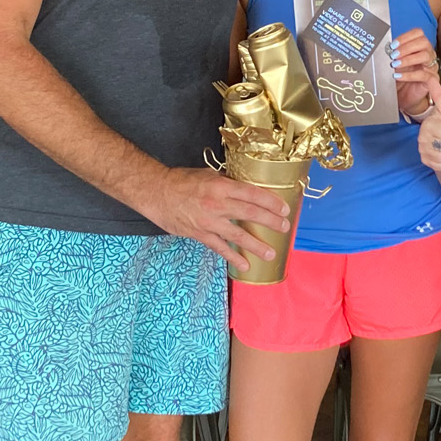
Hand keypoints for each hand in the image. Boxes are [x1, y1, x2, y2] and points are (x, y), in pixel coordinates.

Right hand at [128, 165, 290, 272]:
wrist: (156, 192)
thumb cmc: (181, 180)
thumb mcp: (207, 174)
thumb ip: (226, 183)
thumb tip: (244, 189)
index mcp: (221, 186)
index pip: (252, 194)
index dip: (270, 202)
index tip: (284, 208)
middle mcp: (217, 204)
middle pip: (251, 214)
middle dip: (271, 222)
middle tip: (284, 227)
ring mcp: (209, 221)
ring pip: (238, 235)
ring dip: (256, 245)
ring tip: (271, 253)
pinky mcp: (200, 234)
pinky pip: (220, 248)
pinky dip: (233, 257)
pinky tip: (244, 265)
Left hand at [389, 27, 440, 118]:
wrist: (404, 96)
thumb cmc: (400, 76)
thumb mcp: (395, 63)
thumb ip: (393, 53)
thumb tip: (385, 47)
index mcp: (419, 46)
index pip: (418, 33)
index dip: (405, 37)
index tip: (392, 45)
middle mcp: (428, 54)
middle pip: (424, 42)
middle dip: (406, 47)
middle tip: (393, 55)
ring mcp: (431, 66)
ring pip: (425, 56)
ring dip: (408, 59)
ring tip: (395, 65)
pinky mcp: (431, 79)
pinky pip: (424, 74)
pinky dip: (409, 75)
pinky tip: (398, 77)